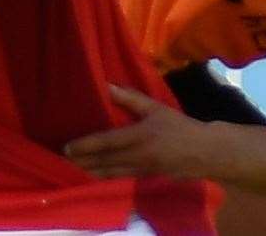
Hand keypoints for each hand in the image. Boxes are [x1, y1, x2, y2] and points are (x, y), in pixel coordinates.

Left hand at [64, 85, 212, 179]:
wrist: (204, 152)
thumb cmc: (179, 127)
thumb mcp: (156, 108)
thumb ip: (130, 98)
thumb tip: (107, 86)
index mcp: (139, 136)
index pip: (106, 142)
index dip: (85, 146)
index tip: (67, 148)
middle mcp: (137, 156)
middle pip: (103, 161)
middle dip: (82, 163)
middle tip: (62, 161)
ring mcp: (140, 170)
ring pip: (109, 173)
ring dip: (89, 173)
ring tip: (72, 170)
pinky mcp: (144, 178)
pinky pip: (119, 178)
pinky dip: (104, 178)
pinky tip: (94, 177)